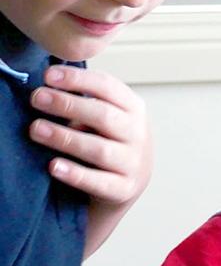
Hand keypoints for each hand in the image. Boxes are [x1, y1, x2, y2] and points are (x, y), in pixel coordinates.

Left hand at [29, 64, 151, 206]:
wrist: (127, 184)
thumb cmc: (108, 142)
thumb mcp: (106, 118)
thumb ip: (87, 103)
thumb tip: (50, 90)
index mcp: (134, 109)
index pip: (108, 87)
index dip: (78, 79)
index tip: (48, 76)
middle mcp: (139, 135)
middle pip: (104, 116)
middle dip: (68, 105)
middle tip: (37, 98)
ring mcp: (134, 164)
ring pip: (100, 149)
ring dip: (65, 138)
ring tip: (37, 129)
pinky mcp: (124, 189)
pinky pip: (99, 182)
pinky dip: (76, 174)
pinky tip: (54, 166)